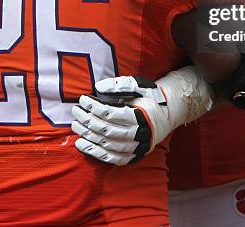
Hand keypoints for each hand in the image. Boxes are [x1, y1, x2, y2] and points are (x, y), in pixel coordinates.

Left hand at [72, 67, 214, 165]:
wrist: (168, 114)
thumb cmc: (150, 97)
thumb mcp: (139, 85)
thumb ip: (120, 85)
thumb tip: (98, 87)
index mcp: (141, 115)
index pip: (111, 113)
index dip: (94, 107)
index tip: (83, 99)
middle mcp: (139, 134)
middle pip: (106, 130)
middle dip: (87, 121)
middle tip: (75, 112)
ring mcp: (137, 147)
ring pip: (107, 144)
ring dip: (88, 136)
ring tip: (75, 126)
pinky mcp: (133, 156)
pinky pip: (112, 158)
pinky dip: (95, 153)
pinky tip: (82, 145)